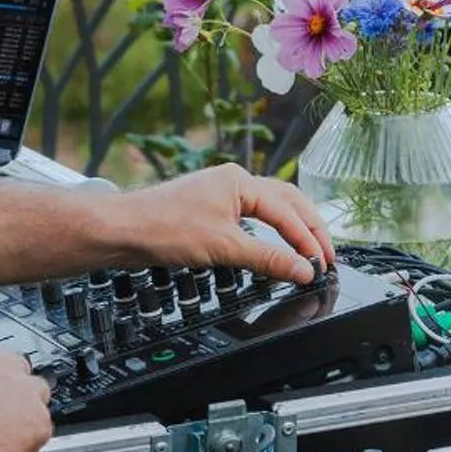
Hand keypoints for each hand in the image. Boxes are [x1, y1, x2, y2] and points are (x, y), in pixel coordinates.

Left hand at [97, 166, 334, 285]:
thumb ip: (267, 259)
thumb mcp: (223, 248)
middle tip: (328, 255)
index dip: (307, 240)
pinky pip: (252, 217)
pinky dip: (270, 231)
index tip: (320, 265)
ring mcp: (221, 195)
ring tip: (310, 248)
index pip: (287, 212)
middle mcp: (233, 182)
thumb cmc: (162, 228)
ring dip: (293, 228)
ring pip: (270, 207)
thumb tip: (302, 270)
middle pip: (287, 201)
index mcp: (240, 182)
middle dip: (310, 228)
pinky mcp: (209, 210)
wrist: (122, 231)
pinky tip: (273, 244)